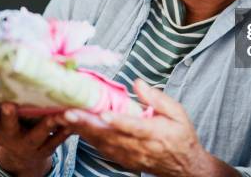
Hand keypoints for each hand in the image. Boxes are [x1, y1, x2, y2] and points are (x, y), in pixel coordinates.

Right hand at [0, 103, 71, 176]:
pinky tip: (74, 118)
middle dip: (9, 117)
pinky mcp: (48, 149)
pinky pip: (57, 140)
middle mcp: (12, 138)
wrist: (23, 155)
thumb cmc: (13, 127)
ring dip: (46, 124)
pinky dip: (65, 130)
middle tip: (9, 106)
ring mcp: (31, 145)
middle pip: (10, 128)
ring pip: (38, 135)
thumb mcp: (1, 122)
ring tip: (53, 113)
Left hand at [53, 79, 238, 176]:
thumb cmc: (181, 136)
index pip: (134, 127)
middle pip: (109, 136)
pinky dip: (88, 139)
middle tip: (69, 113)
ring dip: (82, 131)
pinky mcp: (123, 160)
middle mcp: (139, 146)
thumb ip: (157, 98)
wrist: (184, 166)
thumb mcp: (178, 113)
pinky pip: (102, 149)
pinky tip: (76, 129)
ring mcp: (129, 155)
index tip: (103, 114)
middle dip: (87, 124)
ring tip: (65, 118)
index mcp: (154, 133)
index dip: (118, 121)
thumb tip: (138, 83)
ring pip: (102, 143)